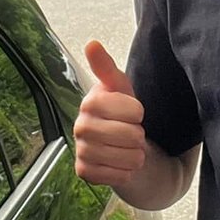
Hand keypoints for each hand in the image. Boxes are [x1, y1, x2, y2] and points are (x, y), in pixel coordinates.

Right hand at [72, 40, 147, 185]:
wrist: (122, 147)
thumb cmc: (123, 113)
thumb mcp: (121, 88)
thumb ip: (107, 67)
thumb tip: (91, 43)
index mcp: (90, 102)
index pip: (131, 110)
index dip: (139, 113)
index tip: (136, 113)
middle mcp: (80, 125)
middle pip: (128, 135)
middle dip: (138, 136)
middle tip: (133, 133)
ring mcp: (80, 149)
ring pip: (124, 157)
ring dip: (135, 155)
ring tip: (131, 149)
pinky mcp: (84, 171)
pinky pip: (115, 176)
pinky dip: (126, 172)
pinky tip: (122, 164)